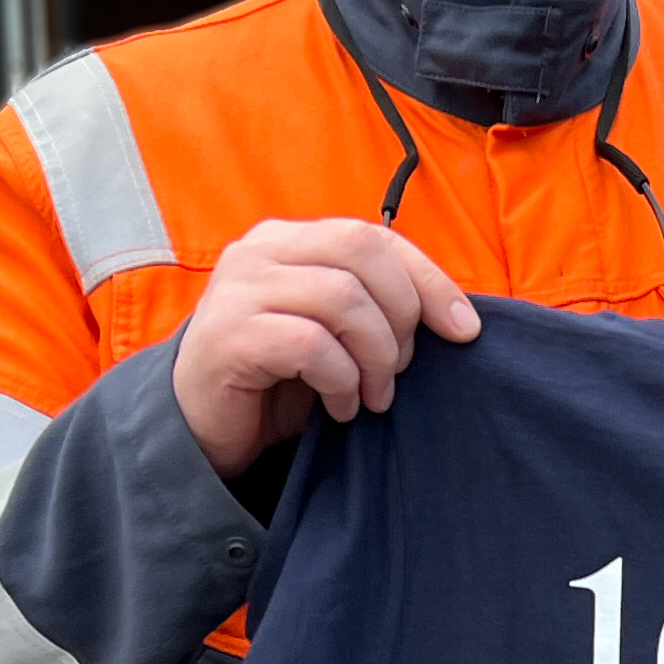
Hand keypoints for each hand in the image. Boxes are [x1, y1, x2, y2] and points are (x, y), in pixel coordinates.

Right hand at [172, 219, 479, 477]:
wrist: (199, 427)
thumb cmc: (277, 377)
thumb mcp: (334, 331)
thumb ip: (375, 305)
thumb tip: (459, 318)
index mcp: (289, 238)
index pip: (375, 236)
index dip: (429, 280)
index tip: (464, 329)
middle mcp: (259, 250)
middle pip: (362, 251)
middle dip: (402, 314)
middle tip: (399, 369)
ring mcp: (238, 289)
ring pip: (342, 298)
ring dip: (375, 355)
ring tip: (372, 395)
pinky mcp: (227, 336)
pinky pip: (311, 344)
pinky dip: (341, 380)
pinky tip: (340, 407)